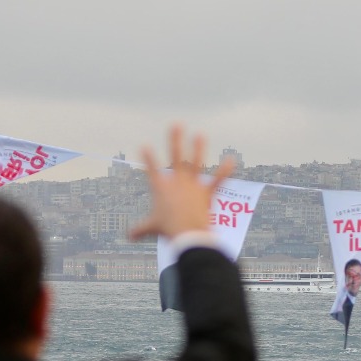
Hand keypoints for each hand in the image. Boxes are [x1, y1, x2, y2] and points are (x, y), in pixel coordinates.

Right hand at [128, 126, 235, 241]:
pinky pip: (218, 181)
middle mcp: (177, 182)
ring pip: (196, 163)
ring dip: (198, 148)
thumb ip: (140, 230)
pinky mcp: (207, 193)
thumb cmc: (167, 230)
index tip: (144, 145)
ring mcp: (192, 185)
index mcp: (161, 188)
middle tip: (177, 124)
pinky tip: (231, 160)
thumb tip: (129, 236)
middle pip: (176, 156)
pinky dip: (225, 171)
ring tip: (201, 134)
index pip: (151, 169)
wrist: (187, 234)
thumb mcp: (151, 228)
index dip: (148, 158)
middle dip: (176, 139)